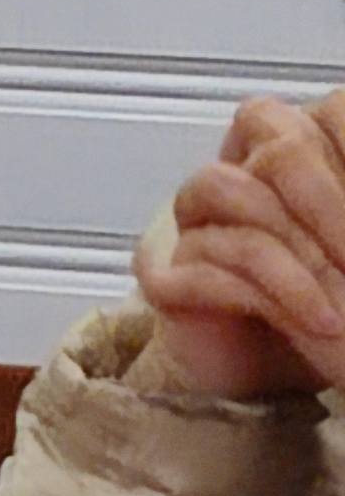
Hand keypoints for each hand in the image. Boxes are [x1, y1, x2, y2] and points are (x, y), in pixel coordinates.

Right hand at [138, 91, 344, 399]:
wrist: (272, 384)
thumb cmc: (328, 312)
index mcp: (297, 156)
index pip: (329, 111)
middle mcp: (243, 175)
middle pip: (276, 141)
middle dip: (329, 200)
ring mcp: (198, 223)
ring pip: (229, 190)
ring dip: (300, 253)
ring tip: (343, 305)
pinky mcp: (168, 277)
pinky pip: (212, 263)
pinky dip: (277, 294)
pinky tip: (318, 322)